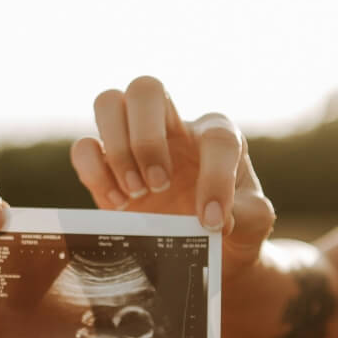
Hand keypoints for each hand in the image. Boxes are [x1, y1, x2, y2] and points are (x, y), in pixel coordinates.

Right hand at [71, 75, 274, 261]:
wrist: (205, 248)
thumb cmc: (232, 225)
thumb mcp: (254, 222)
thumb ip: (249, 215)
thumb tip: (219, 217)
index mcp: (216, 135)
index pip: (216, 137)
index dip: (215, 179)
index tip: (211, 221)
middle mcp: (173, 128)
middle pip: (146, 88)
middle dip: (147, 139)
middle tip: (158, 186)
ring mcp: (135, 142)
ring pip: (108, 103)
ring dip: (117, 150)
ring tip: (136, 193)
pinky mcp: (107, 167)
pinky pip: (83, 148)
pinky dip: (93, 172)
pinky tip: (118, 204)